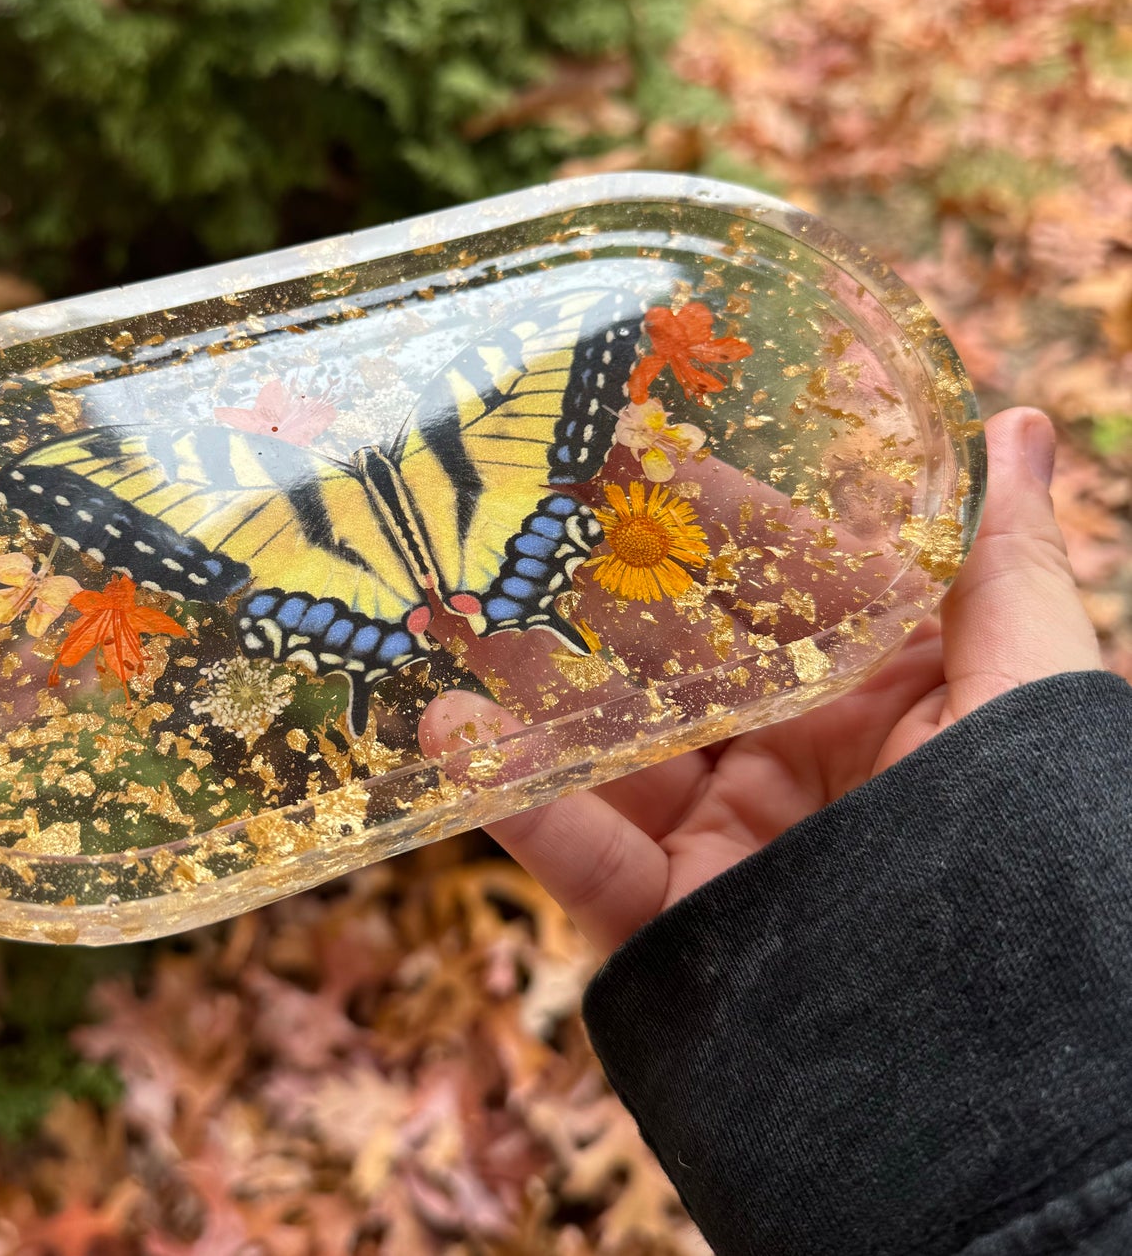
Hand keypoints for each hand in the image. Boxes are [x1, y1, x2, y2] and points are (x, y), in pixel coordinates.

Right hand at [417, 408, 1103, 956]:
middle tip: (508, 515)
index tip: (629, 442)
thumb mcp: (1026, 688)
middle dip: (591, 586)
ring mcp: (728, 837)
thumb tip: (1015, 424)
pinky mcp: (677, 920)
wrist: (1017, 1061)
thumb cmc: (1035, 843)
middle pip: (670, 655)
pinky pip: (585, 856)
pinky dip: (516, 800)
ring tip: (453, 613)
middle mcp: (792, 757)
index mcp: (871, 693)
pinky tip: (450, 732)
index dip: (705, 511)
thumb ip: (1001, 564)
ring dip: (524, 684)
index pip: (772, 580)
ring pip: (608, 746)